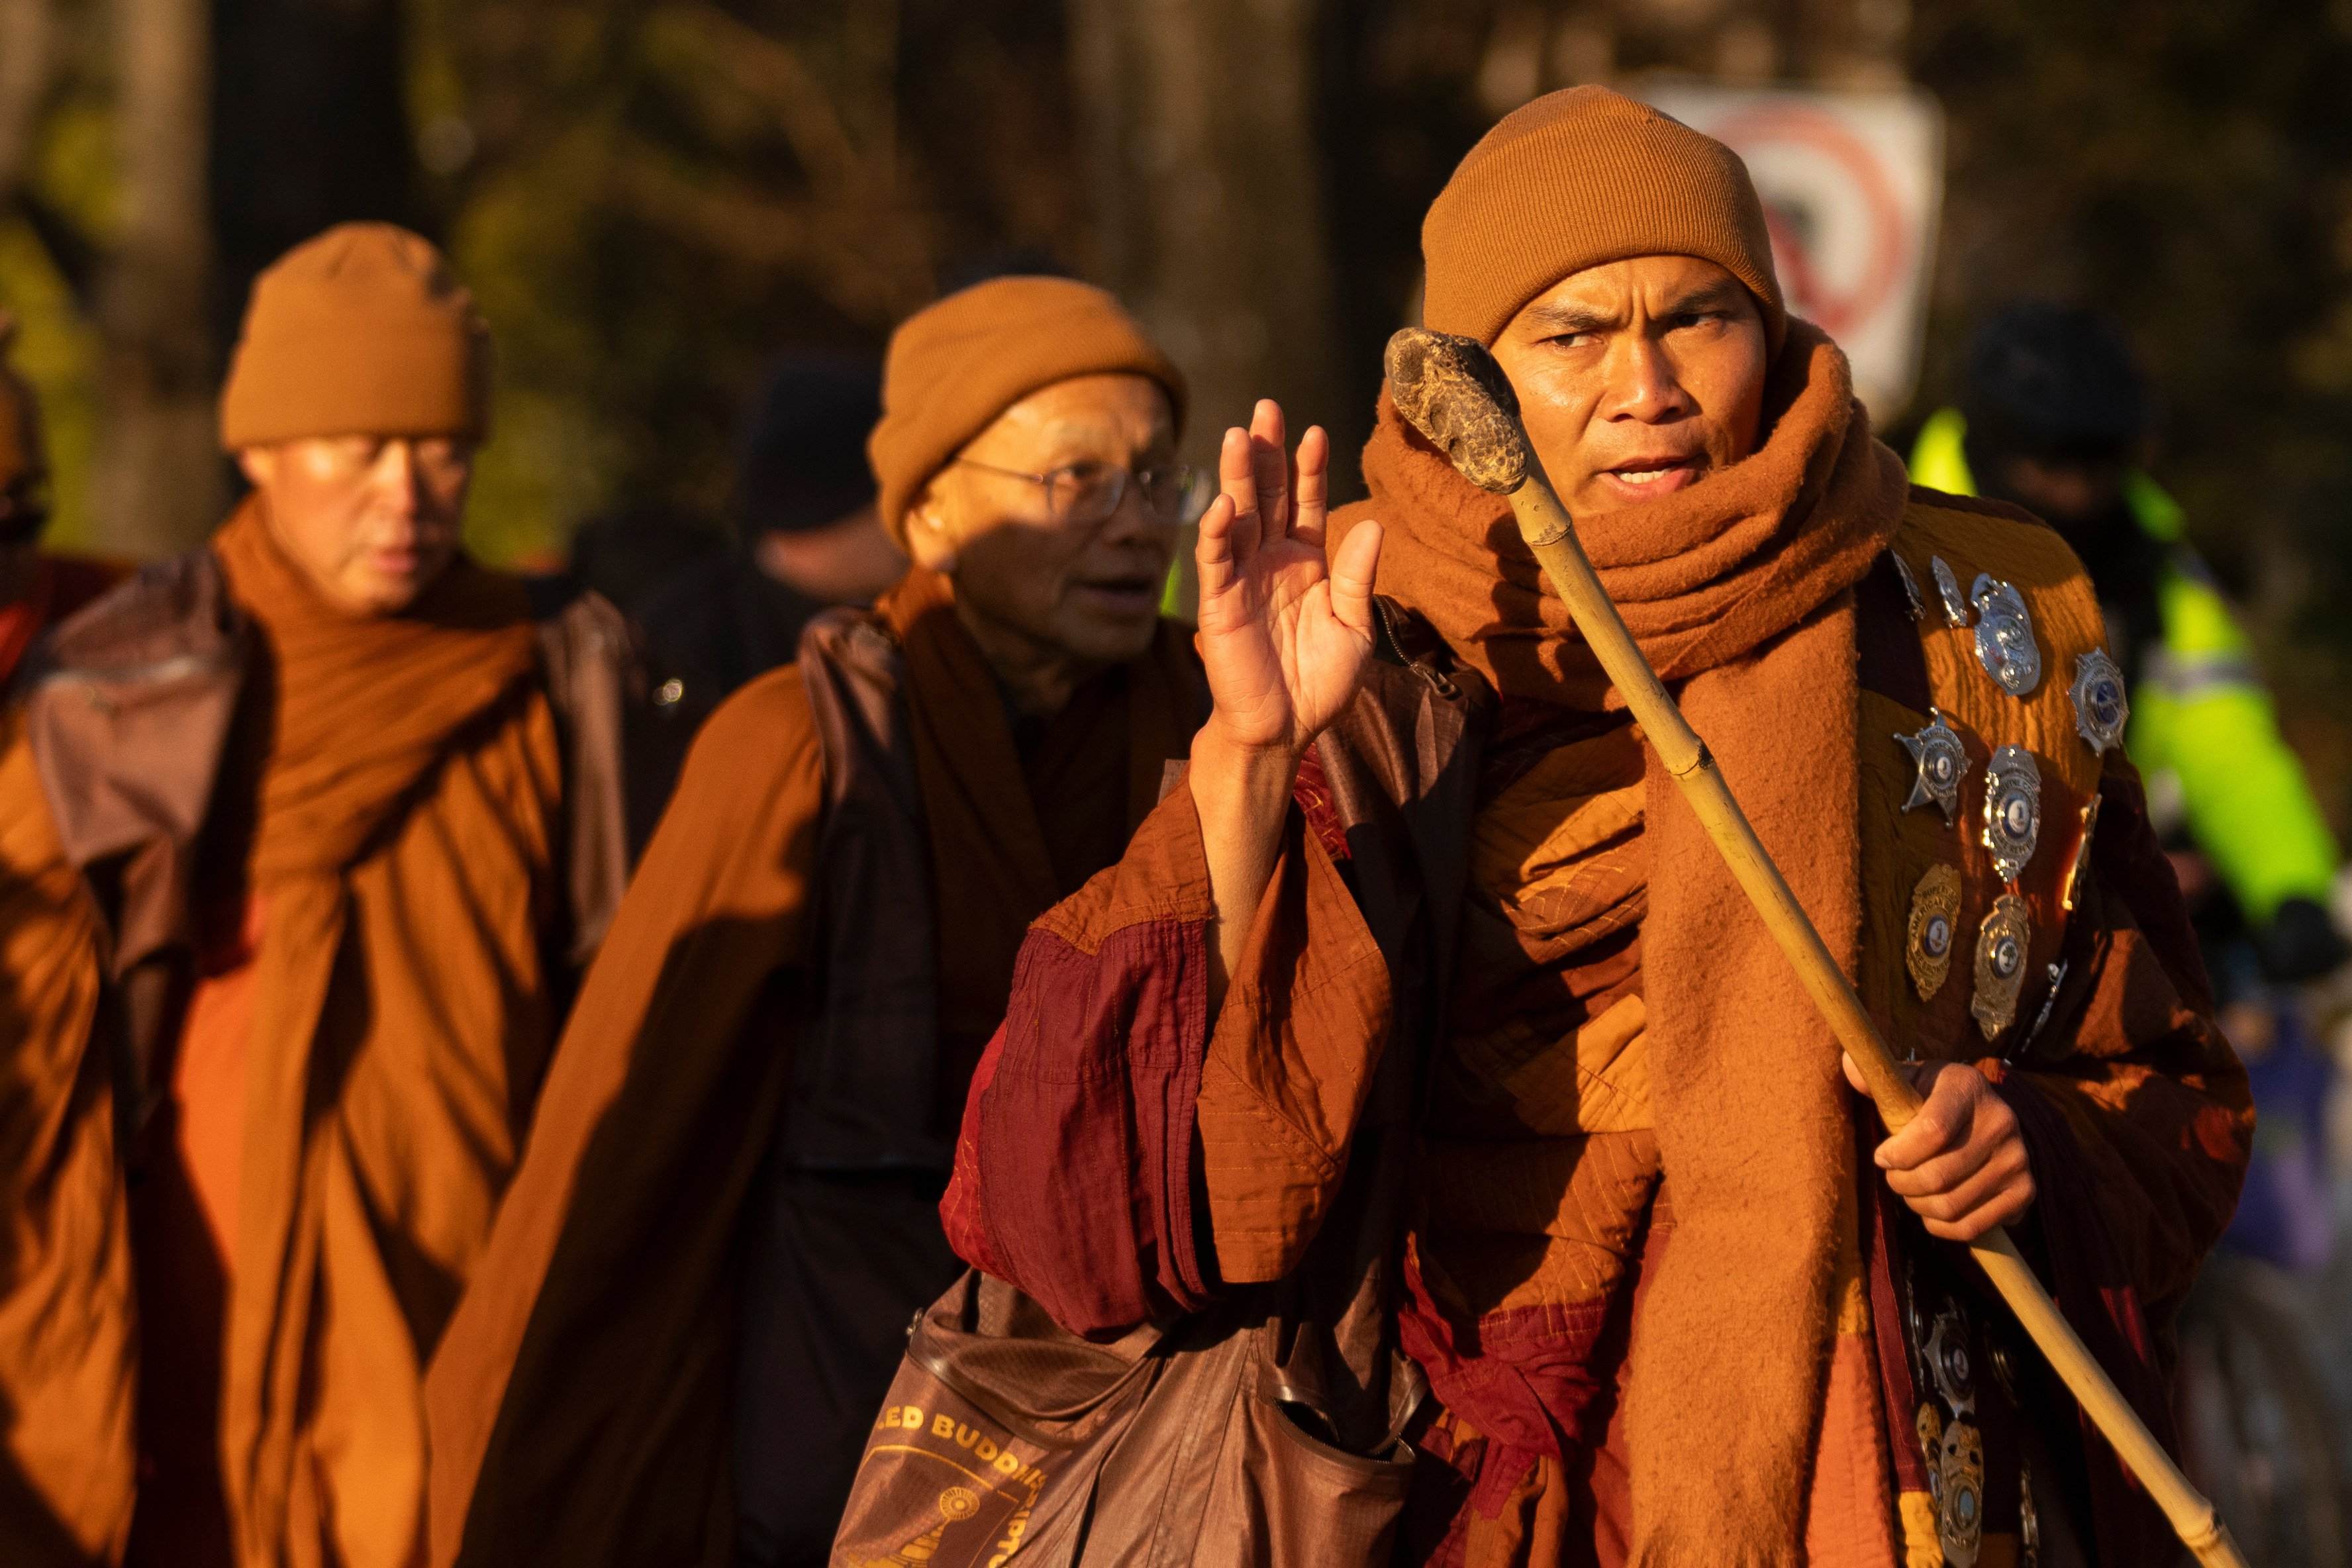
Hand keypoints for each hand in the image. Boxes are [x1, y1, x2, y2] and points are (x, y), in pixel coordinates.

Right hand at [1194, 401, 1380, 758]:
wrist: (1285, 730)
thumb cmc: (1320, 683)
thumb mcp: (1354, 628)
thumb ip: (1359, 578)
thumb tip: (1372, 523)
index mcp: (1305, 562)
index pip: (1305, 504)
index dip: (1309, 469)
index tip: (1315, 432)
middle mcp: (1270, 561)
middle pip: (1268, 496)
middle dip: (1267, 453)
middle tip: (1265, 408)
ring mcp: (1242, 579)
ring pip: (1238, 517)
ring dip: (1237, 477)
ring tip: (1239, 436)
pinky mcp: (1219, 604)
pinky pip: (1215, 562)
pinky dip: (1216, 533)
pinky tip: (1222, 503)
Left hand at [1845, 1055, 2034, 1241]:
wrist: (1984, 1116)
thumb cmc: (1932, 1099)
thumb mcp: (1909, 1079)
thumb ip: (1877, 1076)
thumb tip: (1848, 1065)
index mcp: (1967, 1087)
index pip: (1931, 1131)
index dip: (1898, 1153)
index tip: (1881, 1156)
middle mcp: (2001, 1122)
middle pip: (1937, 1176)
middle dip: (1901, 1183)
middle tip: (1893, 1176)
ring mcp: (2017, 1159)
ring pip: (1950, 1205)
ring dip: (1917, 1205)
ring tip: (1911, 1190)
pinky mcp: (2025, 1191)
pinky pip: (1972, 1227)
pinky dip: (1941, 1227)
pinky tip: (1931, 1209)